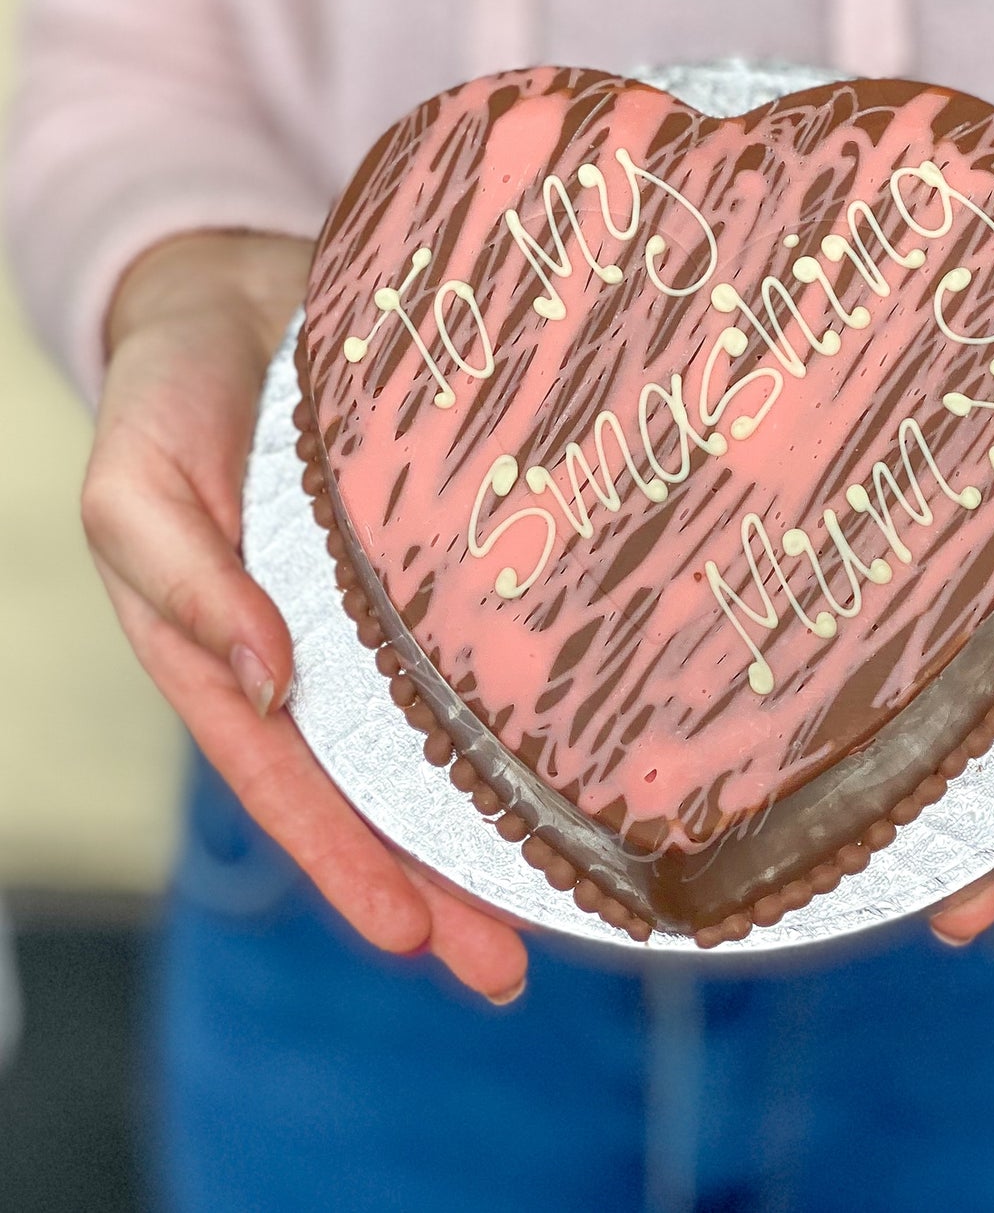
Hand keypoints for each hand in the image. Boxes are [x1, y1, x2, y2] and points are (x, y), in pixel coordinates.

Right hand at [84, 231, 527, 1002]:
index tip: (416, 941)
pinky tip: (579, 753)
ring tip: (569, 904)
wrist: (240, 296)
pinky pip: (477, 649)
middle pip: (376, 792)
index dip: (347, 864)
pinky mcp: (434, 562)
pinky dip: (517, 710)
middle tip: (507, 975)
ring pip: (438, 740)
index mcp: (228, 653)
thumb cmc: (170, 394)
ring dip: (491, 823)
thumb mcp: (136, 484)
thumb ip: (182, 580)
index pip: (291, 784)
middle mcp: (311, 651)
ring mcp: (377, 614)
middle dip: (436, 886)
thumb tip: (267, 677)